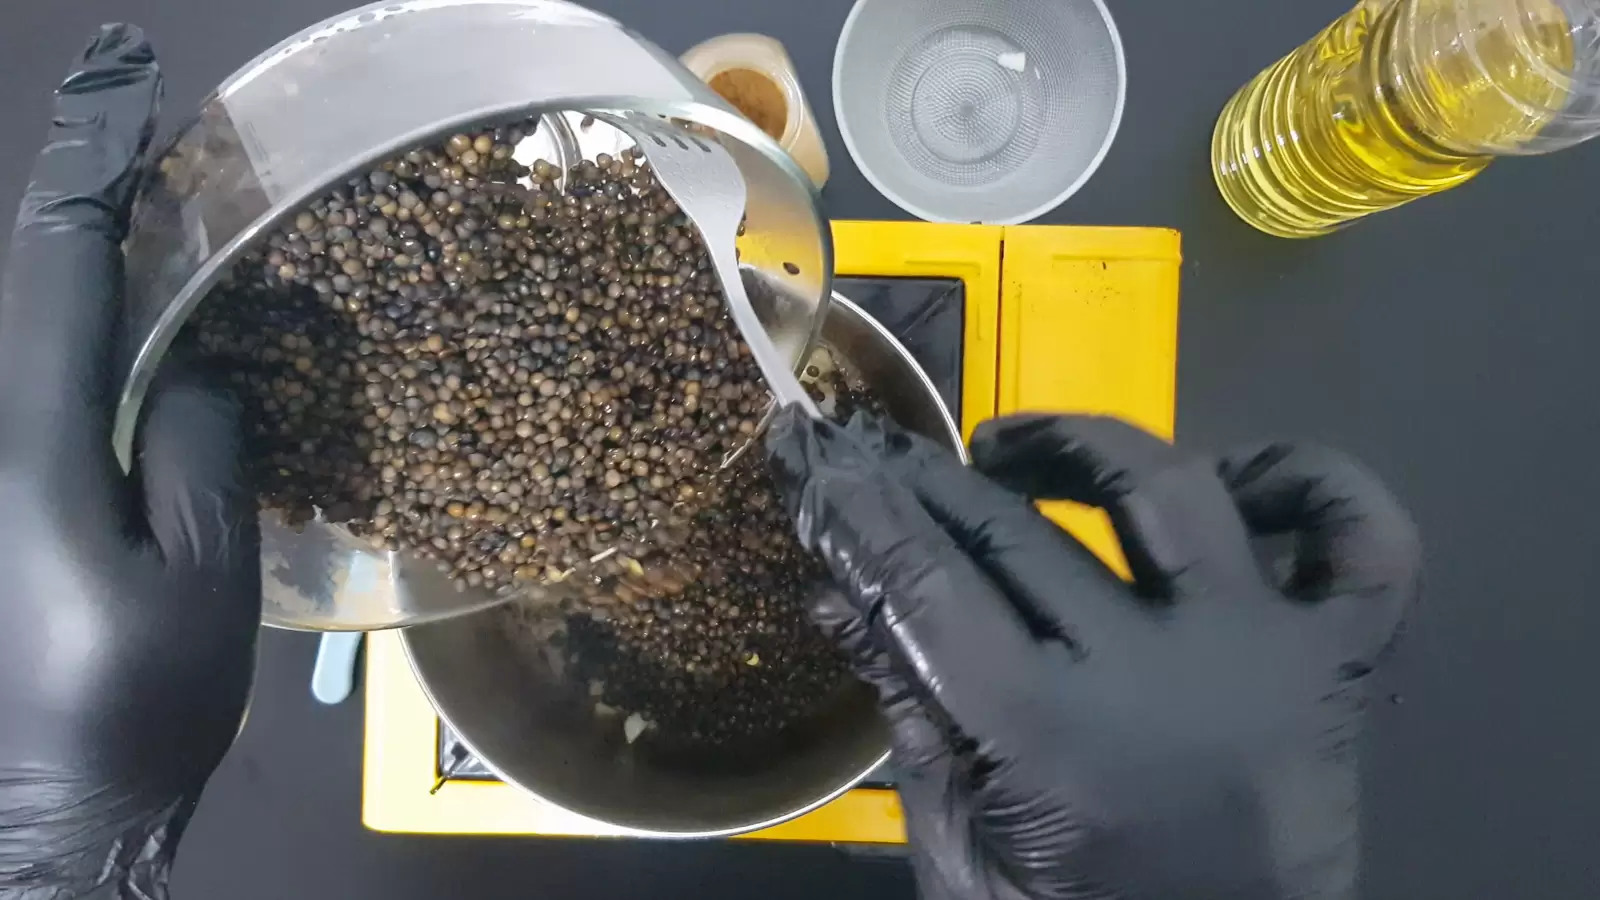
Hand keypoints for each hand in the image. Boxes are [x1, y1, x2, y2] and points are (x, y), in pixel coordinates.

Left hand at [0, 26, 258, 897]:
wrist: (42, 815)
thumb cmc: (127, 708)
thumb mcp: (199, 586)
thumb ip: (197, 454)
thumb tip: (193, 363)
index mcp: (28, 445)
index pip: (57, 269)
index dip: (96, 169)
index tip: (135, 90)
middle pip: (25, 282)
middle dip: (82, 193)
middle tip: (146, 129)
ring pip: (23, 334)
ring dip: (80, 260)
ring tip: (145, 208)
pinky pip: (32, 389)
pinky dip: (75, 332)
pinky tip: (126, 328)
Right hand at [766, 408, 1419, 899]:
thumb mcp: (959, 849)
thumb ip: (910, 719)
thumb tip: (840, 593)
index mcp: (1054, 742)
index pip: (929, 587)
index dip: (860, 517)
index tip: (818, 467)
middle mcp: (1164, 674)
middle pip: (1018, 531)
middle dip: (926, 483)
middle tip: (883, 459)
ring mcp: (1265, 653)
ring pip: (1169, 488)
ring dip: (1075, 447)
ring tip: (1012, 452)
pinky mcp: (1343, 658)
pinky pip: (1360, 535)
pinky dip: (1308, 482)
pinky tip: (1235, 482)